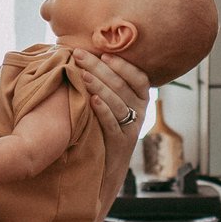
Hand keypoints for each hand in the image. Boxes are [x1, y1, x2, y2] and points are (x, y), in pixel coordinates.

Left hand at [67, 48, 149, 204]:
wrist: (106, 168)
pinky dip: (103, 111)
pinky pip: (113, 124)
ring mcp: (133, 128)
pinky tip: (92, 100)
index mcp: (141, 99)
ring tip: (83, 75)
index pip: (138, 77)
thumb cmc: (105, 127)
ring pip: (119, 103)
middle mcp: (141, 111)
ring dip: (100, 86)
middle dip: (100, 68)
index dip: (123, 65)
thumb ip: (109, 83)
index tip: (104, 53)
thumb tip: (89, 53)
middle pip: (123, 86)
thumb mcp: (114, 104)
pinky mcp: (121, 143)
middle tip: (79, 55)